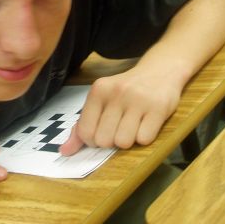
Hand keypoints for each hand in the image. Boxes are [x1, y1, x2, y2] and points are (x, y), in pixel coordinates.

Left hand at [60, 69, 181, 154]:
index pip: (85, 131)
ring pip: (124, 142)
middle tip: (118, 128)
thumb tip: (64, 151)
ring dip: (128, 141)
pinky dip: (144, 138)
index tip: (100, 132)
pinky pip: (144, 140)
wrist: (159, 72)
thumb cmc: (125, 91)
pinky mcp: (158, 108)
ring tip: (132, 126)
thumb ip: (82, 126)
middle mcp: (117, 93)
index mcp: (98, 90)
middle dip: (111, 141)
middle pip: (104, 140)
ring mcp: (138, 100)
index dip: (92, 140)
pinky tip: (145, 124)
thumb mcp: (101, 101)